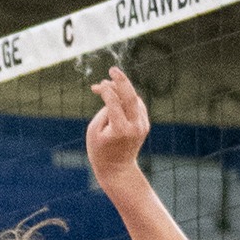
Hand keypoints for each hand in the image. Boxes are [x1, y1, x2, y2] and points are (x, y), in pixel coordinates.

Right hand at [86, 67, 149, 184]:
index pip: (114, 102)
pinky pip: (137, 105)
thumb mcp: (94, 129)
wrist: (117, 169)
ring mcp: (142, 125)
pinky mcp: (145, 124)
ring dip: (122, 89)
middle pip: (130, 97)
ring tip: (106, 85)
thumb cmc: (100, 149)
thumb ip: (104, 109)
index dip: (105, 91)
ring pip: (134, 99)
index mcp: (120, 129)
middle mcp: (135, 126)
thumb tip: (114, 91)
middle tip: (112, 70)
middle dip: (121, 81)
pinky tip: (116, 96)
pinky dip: (127, 98)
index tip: (97, 86)